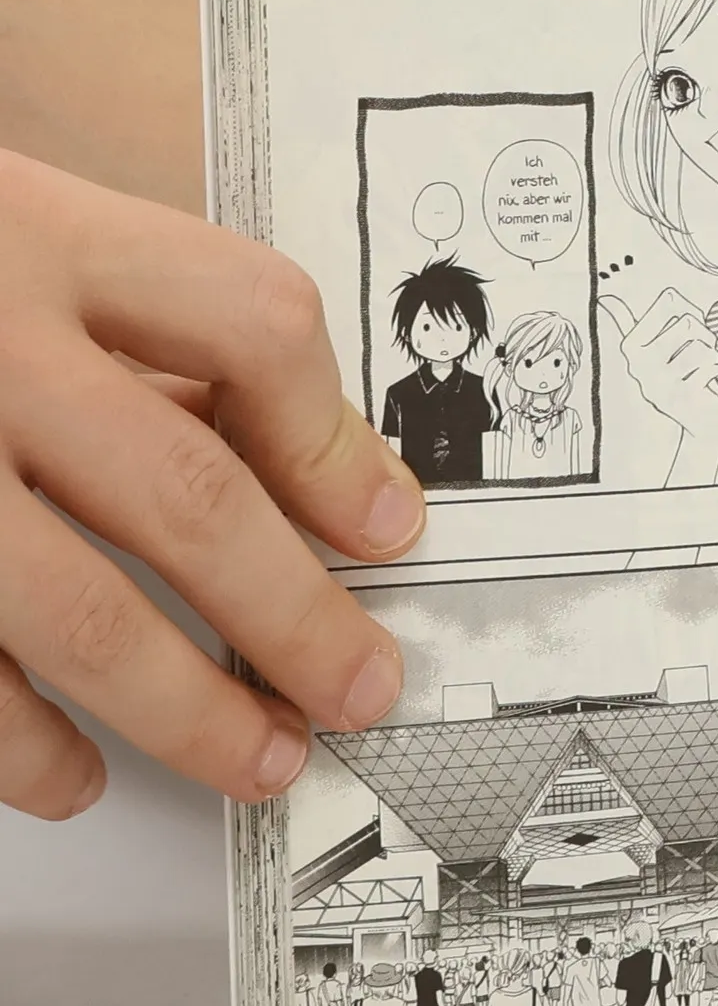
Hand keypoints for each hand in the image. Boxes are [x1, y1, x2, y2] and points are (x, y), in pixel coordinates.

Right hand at [0, 151, 425, 816]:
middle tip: (364, 689)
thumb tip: (314, 473)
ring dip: (183, 707)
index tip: (391, 528)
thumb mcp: (7, 233)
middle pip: (184, 491)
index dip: (335, 437)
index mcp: (33, 230)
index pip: (245, 320)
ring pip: (70, 609)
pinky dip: (17, 741)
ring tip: (263, 761)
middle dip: (295, 614)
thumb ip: (130, 330)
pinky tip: (70, 775)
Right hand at [604, 288, 717, 445]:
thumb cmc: (688, 371)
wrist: (701, 418)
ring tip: (703, 366)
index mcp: (631, 345)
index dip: (691, 309)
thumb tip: (604, 301)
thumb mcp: (667, 339)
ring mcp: (657, 383)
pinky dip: (715, 370)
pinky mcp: (679, 398)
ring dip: (711, 355)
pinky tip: (706, 380)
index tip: (688, 327)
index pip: (669, 301)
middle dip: (705, 334)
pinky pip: (709, 366)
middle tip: (701, 351)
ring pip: (701, 346)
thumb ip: (654, 315)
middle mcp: (638, 364)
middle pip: (688, 322)